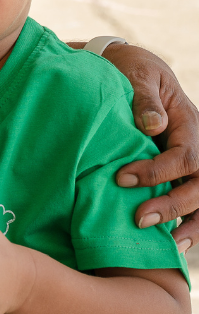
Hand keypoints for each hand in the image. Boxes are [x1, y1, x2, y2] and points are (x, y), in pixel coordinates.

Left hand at [104, 44, 198, 249]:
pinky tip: (174, 242)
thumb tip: (153, 125)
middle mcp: (196, 145)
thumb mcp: (137, 75)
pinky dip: (187, 221)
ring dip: (188, 222)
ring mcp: (192, 161)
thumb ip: (144, 99)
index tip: (123, 178)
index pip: (185, 156)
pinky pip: (192, 200)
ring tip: (169, 244)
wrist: (130, 69)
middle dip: (173, 204)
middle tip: (139, 219)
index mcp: (189, 123)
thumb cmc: (131, 71)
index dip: (157, 172)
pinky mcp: (179, 172)